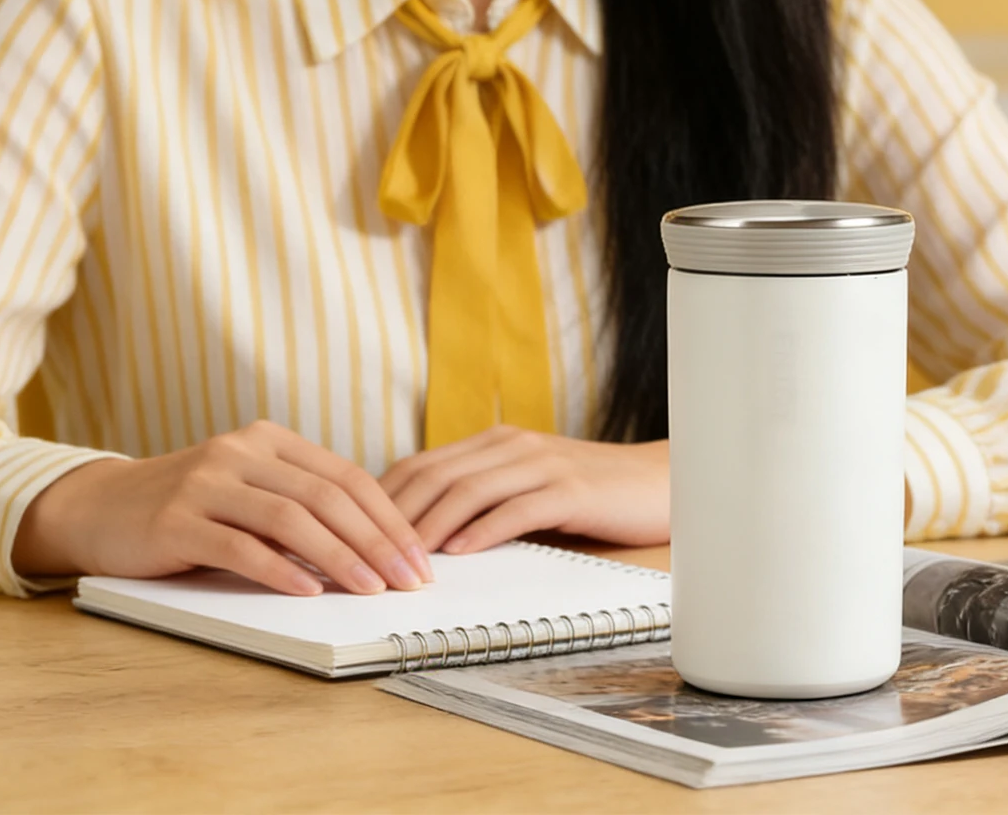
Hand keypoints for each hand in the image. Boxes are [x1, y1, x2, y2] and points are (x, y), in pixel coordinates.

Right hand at [12, 420, 433, 596]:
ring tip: (371, 589)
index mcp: (270, 440)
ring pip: (290, 519)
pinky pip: (239, 547)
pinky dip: (279, 571)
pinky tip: (308, 593)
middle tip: (408, 578)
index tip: (419, 555)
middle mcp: (242, 453)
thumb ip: (298, 504)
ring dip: (339, 557)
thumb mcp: (248, 490)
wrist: (100, 507)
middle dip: (376, 540)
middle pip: (327, 496)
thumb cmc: (189, 507)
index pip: (346, 476)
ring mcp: (207, 483)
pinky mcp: (176, 522)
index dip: (388, 516)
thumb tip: (373, 546)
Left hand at [378, 428, 669, 553]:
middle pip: (433, 474)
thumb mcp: (527, 487)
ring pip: (468, 490)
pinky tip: (460, 553)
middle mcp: (512, 445)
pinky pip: (517, 507)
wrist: (660, 481)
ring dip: (428, 529)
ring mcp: (542, 464)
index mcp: (495, 443)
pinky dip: (483, 530)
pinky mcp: (571, 490)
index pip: (420, 466)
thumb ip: (481, 499)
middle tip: (359, 558)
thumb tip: (418, 537)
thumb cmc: (591, 493)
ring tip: (400, 564)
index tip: (347, 539)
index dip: (378, 502)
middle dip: (391, 518)